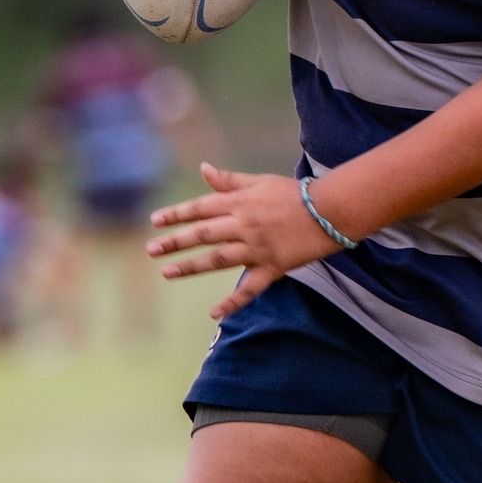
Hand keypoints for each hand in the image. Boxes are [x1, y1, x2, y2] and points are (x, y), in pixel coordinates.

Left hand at [148, 163, 340, 319]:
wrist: (330, 210)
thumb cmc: (293, 194)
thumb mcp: (259, 181)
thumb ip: (229, 180)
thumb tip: (203, 168)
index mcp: (239, 202)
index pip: (200, 208)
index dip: (176, 214)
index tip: (155, 222)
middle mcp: (244, 225)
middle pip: (202, 234)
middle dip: (174, 242)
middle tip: (151, 250)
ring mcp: (257, 248)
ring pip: (217, 259)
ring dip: (191, 266)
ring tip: (167, 273)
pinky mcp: (272, 267)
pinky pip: (250, 288)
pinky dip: (233, 302)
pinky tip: (214, 313)